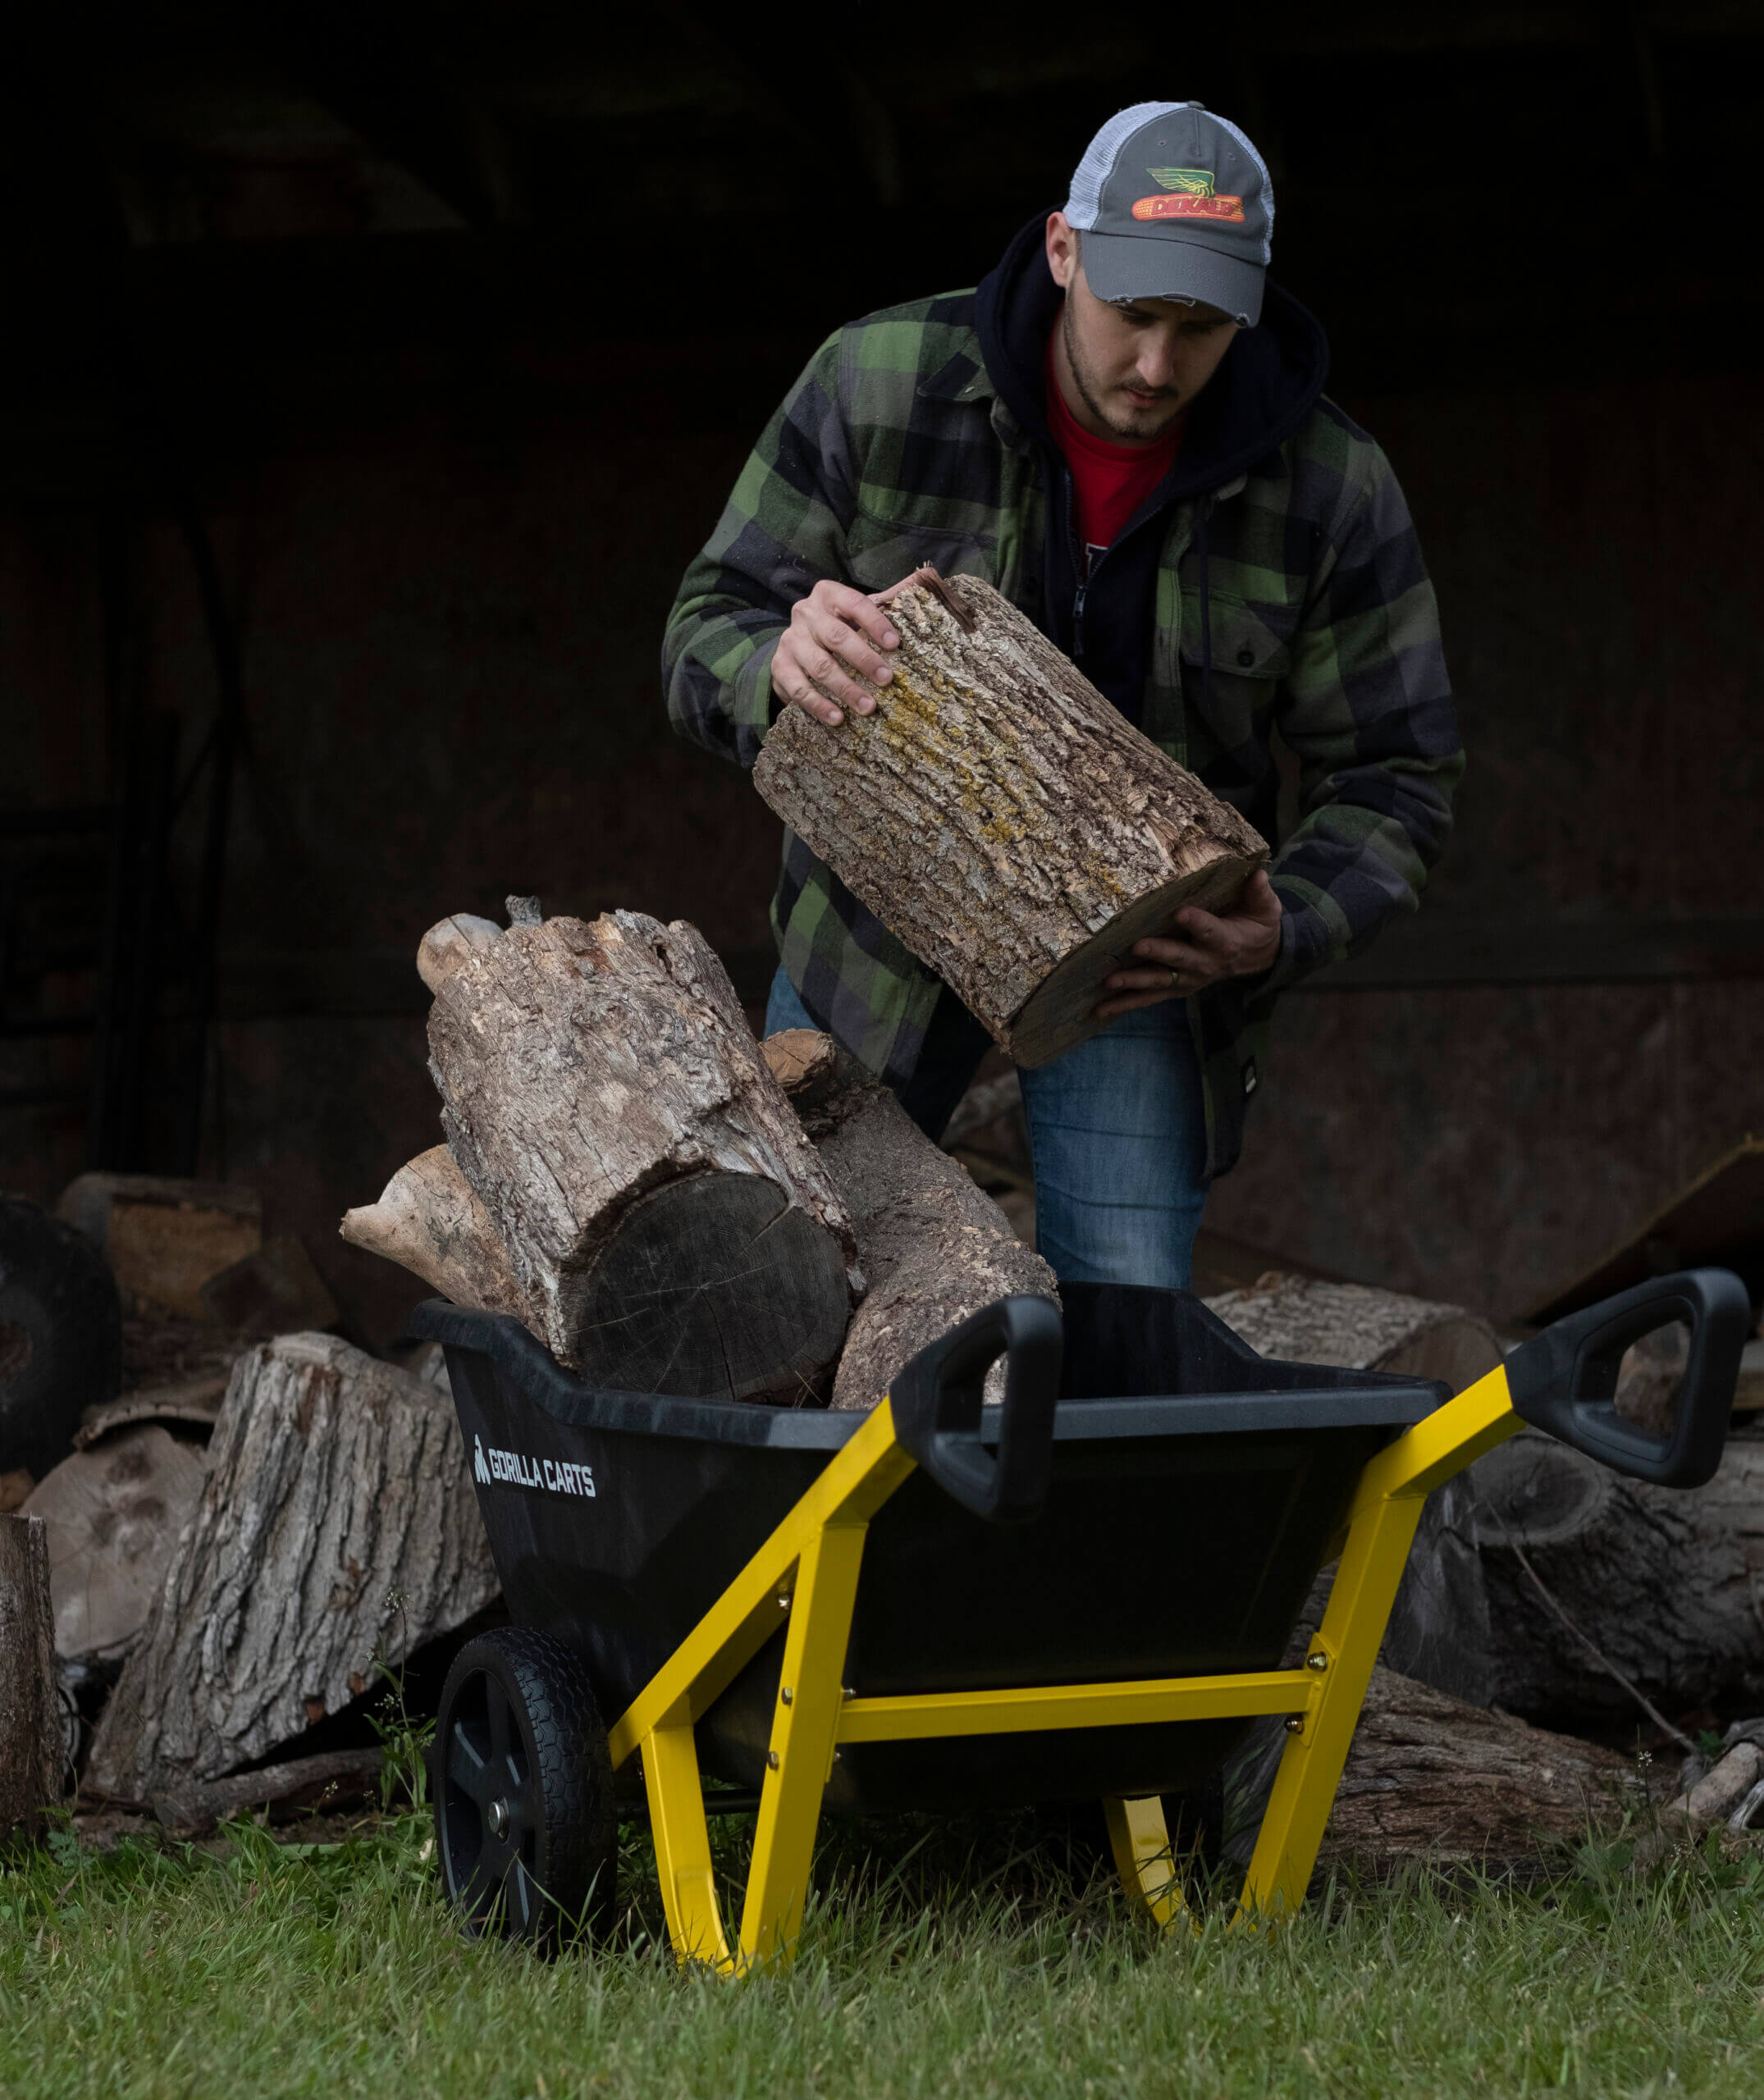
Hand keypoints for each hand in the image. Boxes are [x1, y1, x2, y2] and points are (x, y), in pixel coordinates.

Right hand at [771, 579, 899, 726]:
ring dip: (845, 689)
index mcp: (828, 594)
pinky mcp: (780, 667)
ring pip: (819, 666)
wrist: (797, 647)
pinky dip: (819, 706)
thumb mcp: (858, 612)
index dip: (875, 623)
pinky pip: (799, 689)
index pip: (854, 603)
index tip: (895, 644)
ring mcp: (790, 640)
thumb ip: (887, 598)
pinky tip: (838, 718)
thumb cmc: (838, 626)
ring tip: (868, 707)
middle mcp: (805, 613)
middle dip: (863, 659)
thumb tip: (922, 577)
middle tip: (887, 679)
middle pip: (836, 636)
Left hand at [1094, 869, 1283, 1018]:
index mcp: (1225, 941)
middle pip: (1179, 959)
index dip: (1197, 923)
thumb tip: (1260, 873)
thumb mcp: (1265, 909)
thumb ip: (1260, 893)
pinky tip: (1101, 1010)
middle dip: (1158, 954)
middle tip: (1137, 946)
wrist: (1259, 958)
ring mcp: (1189, 979)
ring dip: (1134, 983)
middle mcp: (1205, 963)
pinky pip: (1150, 998)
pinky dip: (1125, 1005)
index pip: (1210, 931)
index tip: (1182, 912)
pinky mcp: (1177, 988)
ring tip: (1109, 983)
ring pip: (1159, 982)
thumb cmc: (1257, 926)